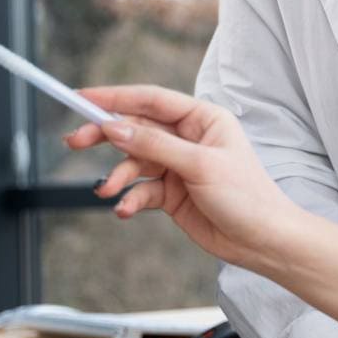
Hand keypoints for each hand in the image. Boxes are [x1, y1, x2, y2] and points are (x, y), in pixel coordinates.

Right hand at [65, 85, 299, 275]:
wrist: (262, 241)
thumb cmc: (247, 196)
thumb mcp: (200, 165)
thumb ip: (155, 145)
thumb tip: (115, 128)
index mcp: (203, 119)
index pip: (151, 100)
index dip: (114, 97)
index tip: (81, 96)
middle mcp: (188, 138)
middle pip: (136, 128)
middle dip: (105, 135)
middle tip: (75, 140)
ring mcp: (178, 165)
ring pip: (134, 161)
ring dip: (117, 175)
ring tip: (107, 190)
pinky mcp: (172, 193)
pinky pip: (141, 189)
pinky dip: (129, 198)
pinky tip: (125, 209)